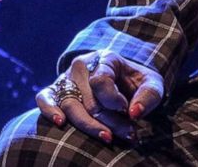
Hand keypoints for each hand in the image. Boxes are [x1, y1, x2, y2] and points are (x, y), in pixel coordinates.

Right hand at [35, 49, 164, 143]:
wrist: (122, 82)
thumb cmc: (137, 83)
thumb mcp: (152, 84)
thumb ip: (149, 96)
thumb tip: (134, 113)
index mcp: (105, 58)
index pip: (101, 80)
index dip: (114, 100)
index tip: (127, 111)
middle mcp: (82, 66)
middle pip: (90, 101)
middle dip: (111, 121)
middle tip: (129, 134)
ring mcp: (66, 78)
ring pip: (71, 106)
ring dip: (90, 126)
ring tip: (108, 138)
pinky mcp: (55, 90)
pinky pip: (44, 97)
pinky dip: (49, 109)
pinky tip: (60, 122)